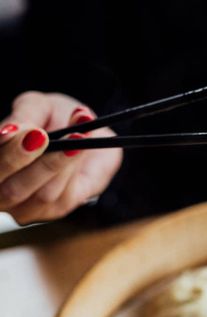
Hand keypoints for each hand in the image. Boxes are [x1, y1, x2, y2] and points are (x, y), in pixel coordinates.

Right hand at [0, 91, 122, 224]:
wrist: (89, 133)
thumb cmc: (56, 119)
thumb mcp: (38, 106)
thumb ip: (25, 115)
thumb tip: (12, 129)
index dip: (2, 151)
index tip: (13, 130)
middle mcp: (2, 192)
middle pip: (7, 192)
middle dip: (22, 160)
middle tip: (40, 136)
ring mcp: (27, 206)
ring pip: (40, 194)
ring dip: (58, 162)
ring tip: (75, 133)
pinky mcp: (55, 210)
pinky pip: (63, 196)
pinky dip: (72, 167)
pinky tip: (81, 147)